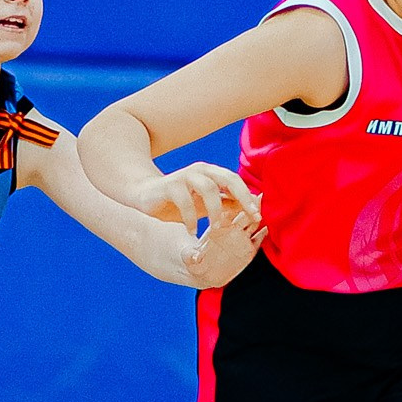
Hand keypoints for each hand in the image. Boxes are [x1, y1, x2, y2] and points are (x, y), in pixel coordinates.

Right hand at [131, 161, 259, 229]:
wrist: (143, 195)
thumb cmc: (178, 202)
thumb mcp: (204, 206)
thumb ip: (225, 205)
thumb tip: (250, 209)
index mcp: (211, 173)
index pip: (235, 181)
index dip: (248, 197)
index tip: (258, 216)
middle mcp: (200, 170)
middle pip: (228, 178)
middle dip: (242, 198)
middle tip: (250, 217)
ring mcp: (184, 176)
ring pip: (208, 188)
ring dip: (216, 210)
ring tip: (217, 228)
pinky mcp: (168, 185)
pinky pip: (185, 201)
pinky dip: (191, 218)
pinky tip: (191, 231)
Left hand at [183, 211, 266, 288]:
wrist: (204, 272)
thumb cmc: (193, 260)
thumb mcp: (189, 258)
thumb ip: (191, 257)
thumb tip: (193, 257)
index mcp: (216, 226)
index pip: (226, 211)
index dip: (231, 206)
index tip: (235, 203)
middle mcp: (231, 229)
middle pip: (243, 212)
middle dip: (250, 205)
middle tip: (257, 200)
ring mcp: (241, 238)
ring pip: (254, 222)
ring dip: (259, 216)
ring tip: (265, 212)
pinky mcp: (250, 249)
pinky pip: (259, 239)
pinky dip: (264, 233)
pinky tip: (268, 228)